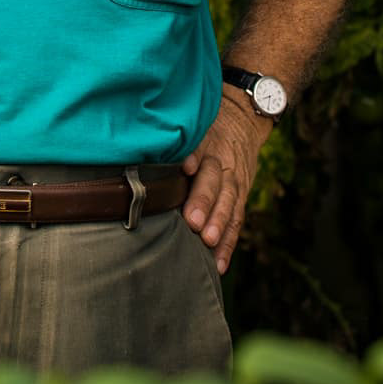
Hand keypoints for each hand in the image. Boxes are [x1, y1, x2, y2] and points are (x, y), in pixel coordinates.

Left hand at [180, 91, 272, 273]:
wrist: (243, 120)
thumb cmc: (204, 128)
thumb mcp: (191, 124)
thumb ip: (172, 140)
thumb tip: (139, 149)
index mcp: (206, 142)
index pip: (201, 151)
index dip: (194, 161)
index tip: (184, 170)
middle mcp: (222, 162)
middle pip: (216, 181)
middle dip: (206, 202)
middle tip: (194, 222)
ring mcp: (235, 181)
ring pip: (230, 204)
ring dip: (220, 226)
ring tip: (210, 244)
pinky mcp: (241, 197)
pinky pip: (237, 222)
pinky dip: (229, 243)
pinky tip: (220, 263)